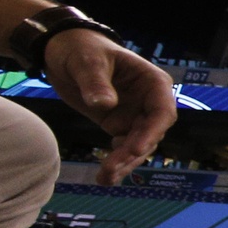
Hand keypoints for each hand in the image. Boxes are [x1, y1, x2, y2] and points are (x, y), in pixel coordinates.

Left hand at [41, 32, 176, 184]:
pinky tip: (104, 177)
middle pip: (150, 134)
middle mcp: (149, 102)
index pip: (162, 111)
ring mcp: (135, 116)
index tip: (137, 148)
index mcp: (152, 83)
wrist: (65, 50)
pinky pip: (122, 148)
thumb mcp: (87, 62)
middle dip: (132, 153)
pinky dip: (115, 162)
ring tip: (105, 179)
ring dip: (124, 163)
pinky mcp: (118, 125)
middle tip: (110, 169)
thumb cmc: (82, 48)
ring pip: (138, 146)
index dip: (152, 131)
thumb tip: (104, 105)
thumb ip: (96, 83)